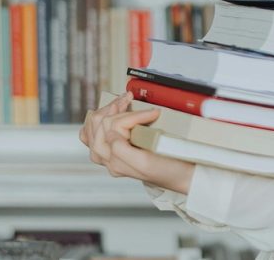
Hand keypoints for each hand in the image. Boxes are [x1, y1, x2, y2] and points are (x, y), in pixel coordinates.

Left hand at [79, 91, 194, 193]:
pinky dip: (99, 120)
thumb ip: (121, 150)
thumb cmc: (168, 170)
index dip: (134, 115)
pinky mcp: (114, 150)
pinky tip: (107, 113)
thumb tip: (110, 133)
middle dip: (116, 107)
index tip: (153, 112)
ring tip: (122, 101)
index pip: (114, 126)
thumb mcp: (145, 163)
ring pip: (94, 126)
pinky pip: (94, 134)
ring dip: (108, 109)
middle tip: (130, 98)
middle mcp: (109, 159)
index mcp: (116, 161)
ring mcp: (110, 155)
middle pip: (101, 123)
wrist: (179, 175)